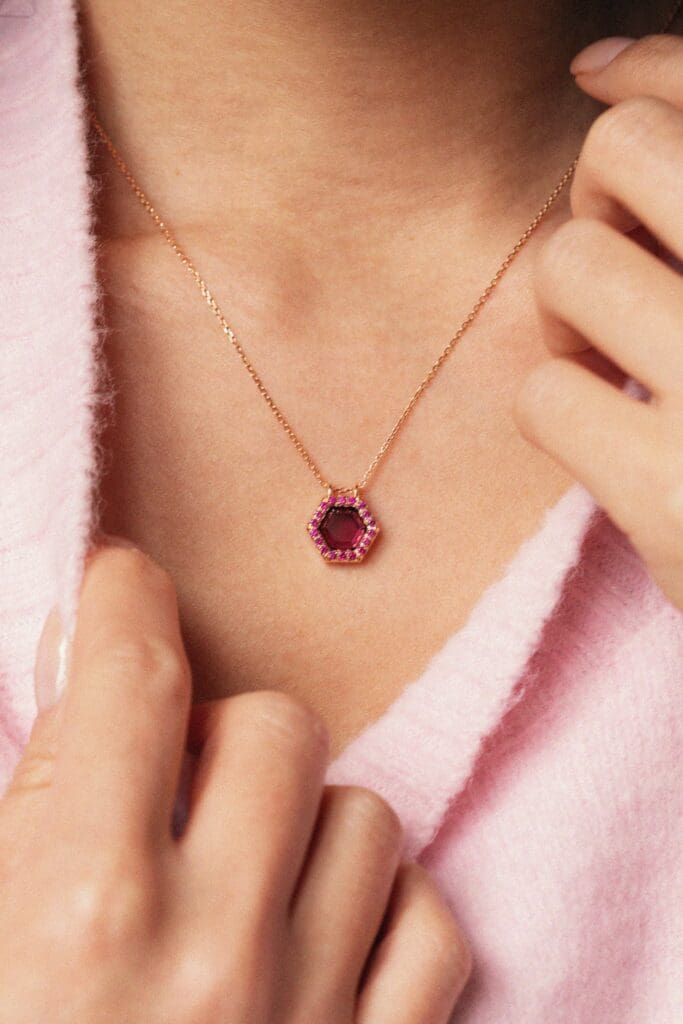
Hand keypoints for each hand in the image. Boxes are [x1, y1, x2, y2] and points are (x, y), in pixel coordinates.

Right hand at [0, 540, 470, 1023]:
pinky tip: (326, 935)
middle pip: (280, 725)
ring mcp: (312, 1015)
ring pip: (368, 817)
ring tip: (247, 878)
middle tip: (182, 780)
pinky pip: (433, 927)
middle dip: (225, 730)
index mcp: (90, 909)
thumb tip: (83, 654)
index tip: (126, 581)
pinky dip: (384, 911)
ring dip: (305, 824)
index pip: (137, 680)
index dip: (128, 599)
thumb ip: (40, 787)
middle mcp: (215, 956)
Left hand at [513, 32, 682, 611]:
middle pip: (622, 151)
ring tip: (612, 357)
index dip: (644, 71)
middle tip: (622, 257)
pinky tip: (609, 435)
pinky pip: (545, 396)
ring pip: (569, 269)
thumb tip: (600, 59)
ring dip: (569, 313)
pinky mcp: (677, 499)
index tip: (603, 76)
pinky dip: (559, 409)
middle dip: (598, 193)